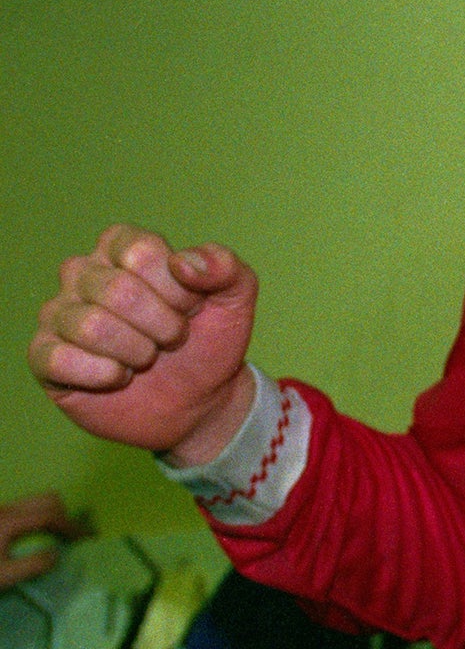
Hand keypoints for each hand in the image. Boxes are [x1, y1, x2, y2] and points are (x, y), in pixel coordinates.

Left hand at [0, 491, 90, 590]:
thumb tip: (58, 554)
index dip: (72, 526)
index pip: (50, 516)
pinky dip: (38, 517)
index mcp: (9, 522)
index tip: (86, 540)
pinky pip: (23, 509)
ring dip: (51, 514)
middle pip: (46, 499)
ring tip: (55, 536)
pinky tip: (33, 536)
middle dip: (64, 515)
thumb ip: (34, 565)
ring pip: (34, 501)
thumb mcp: (2, 577)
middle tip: (70, 536)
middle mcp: (5, 510)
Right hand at [27, 226, 258, 466]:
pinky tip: (119, 377)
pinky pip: (60, 360)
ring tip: (147, 357)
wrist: (199, 401)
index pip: (140, 253)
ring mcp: (59, 314)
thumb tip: (184, 263)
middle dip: (162, 326)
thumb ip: (225, 267)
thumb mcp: (236, 299)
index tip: (191, 307)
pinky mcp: (44, 356)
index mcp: (124, 247)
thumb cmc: (210, 341)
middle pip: (117, 290)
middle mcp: (84, 273)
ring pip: (92, 327)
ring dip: (137, 352)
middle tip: (172, 339)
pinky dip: (105, 376)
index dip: (177, 290)